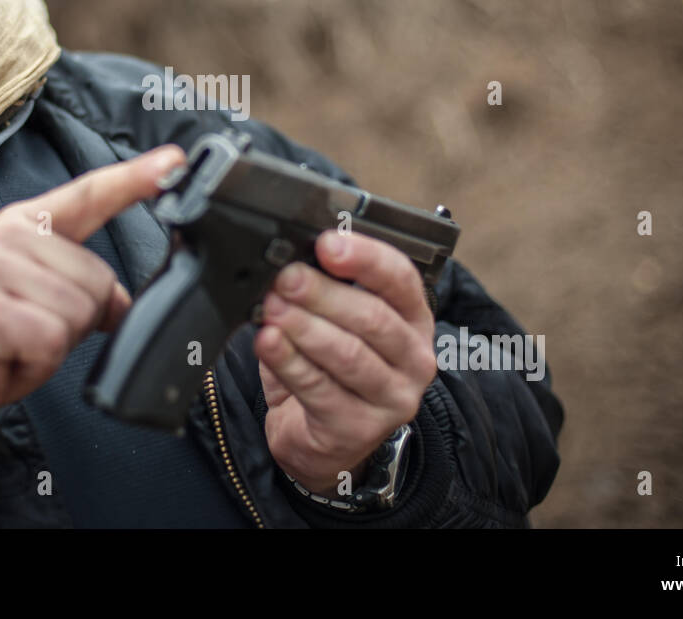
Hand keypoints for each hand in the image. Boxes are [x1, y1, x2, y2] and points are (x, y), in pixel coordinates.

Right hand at [0, 144, 186, 421]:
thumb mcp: (38, 299)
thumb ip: (81, 286)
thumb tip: (121, 305)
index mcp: (23, 224)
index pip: (88, 195)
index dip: (134, 178)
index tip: (174, 162)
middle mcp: (5, 236)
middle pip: (98, 280)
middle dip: (77, 321)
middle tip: (29, 330)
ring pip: (78, 313)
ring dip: (54, 346)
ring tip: (14, 344)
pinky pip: (50, 341)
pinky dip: (35, 365)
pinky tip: (5, 358)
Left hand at [256, 229, 437, 497]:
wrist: (323, 438)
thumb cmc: (331, 370)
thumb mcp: (339, 324)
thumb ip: (326, 290)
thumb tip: (290, 261)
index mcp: (414, 319)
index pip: (400, 279)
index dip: (364, 257)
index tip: (327, 244)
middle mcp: (414, 359)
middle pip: (373, 317)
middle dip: (323, 293)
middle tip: (286, 278)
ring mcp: (392, 398)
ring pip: (348, 354)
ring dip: (305, 327)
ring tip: (273, 308)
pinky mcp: (358, 428)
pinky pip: (319, 388)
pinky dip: (288, 361)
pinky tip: (268, 342)